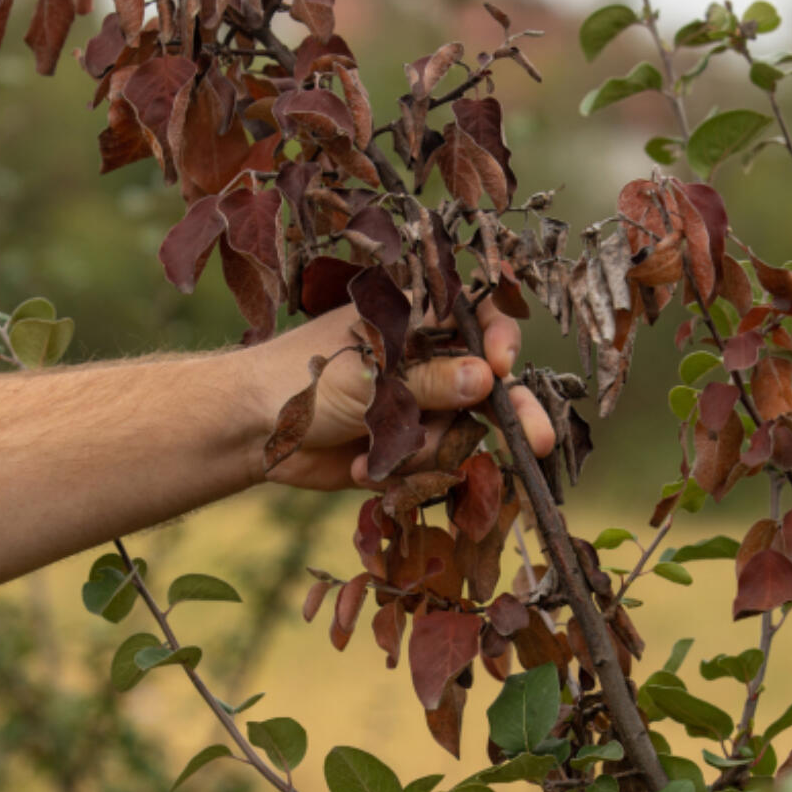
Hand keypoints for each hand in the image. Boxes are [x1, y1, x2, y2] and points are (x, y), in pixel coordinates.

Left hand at [255, 298, 555, 489]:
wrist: (252, 432)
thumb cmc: (302, 380)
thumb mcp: (368, 376)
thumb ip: (427, 380)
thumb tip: (488, 379)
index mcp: (414, 323)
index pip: (478, 321)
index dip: (499, 343)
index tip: (502, 367)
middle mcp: (423, 363)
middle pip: (488, 385)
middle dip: (511, 414)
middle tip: (539, 442)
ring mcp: (416, 407)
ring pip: (458, 434)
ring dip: (423, 451)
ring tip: (372, 451)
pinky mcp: (403, 449)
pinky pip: (429, 465)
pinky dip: (398, 470)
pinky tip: (358, 465)